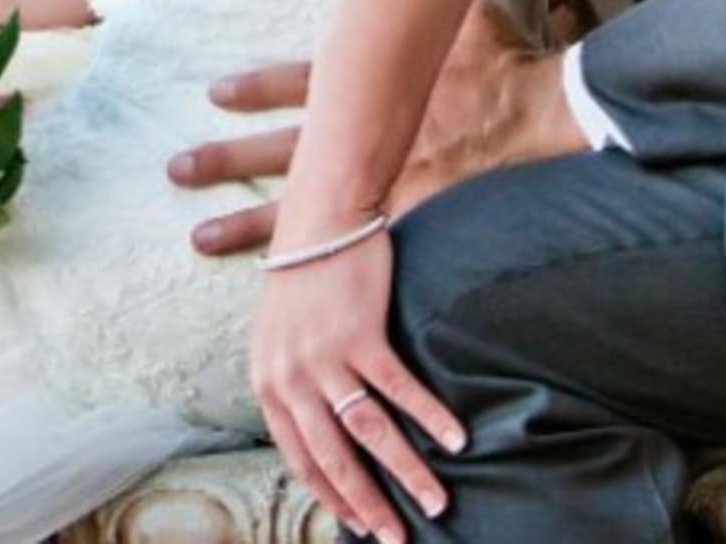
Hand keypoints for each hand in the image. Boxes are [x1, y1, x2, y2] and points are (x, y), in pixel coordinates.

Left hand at [172, 1, 585, 256]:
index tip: (214, 93)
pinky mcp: (400, 234)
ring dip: (245, 227)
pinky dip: (309, 278)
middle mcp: (364, 140)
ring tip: (197, 238)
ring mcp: (378, 189)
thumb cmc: (507, 68)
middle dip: (226, 160)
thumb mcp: (471, 16)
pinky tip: (275, 297)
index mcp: (373, 88)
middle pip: (280, 151)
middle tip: (175, 169)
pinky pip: (343, 260)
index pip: (299, 84)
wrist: (542, 122)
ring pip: (297, 213)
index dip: (255, 88)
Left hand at [251, 228, 464, 542]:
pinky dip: (431, 418)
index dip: (331, 496)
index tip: (358, 522)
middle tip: (398, 537)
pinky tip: (457, 439)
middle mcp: (292, 378)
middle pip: (335, 460)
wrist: (321, 214)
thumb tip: (316, 424)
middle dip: (369, 506)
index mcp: (268, 382)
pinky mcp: (361, 333)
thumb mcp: (278, 334)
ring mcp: (327, 357)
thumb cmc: (304, 271)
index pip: (300, 460)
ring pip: (371, 433)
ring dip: (407, 473)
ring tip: (437, 501)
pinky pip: (401, 390)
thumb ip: (292, 381)